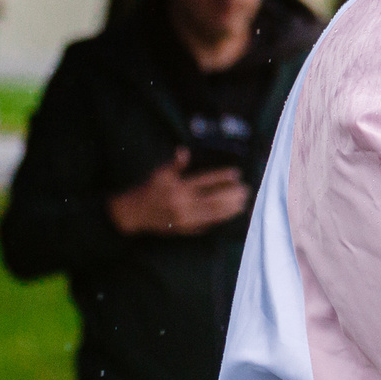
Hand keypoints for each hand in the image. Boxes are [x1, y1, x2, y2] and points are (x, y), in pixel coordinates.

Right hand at [107, 151, 249, 235]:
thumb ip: (175, 164)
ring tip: (244, 202)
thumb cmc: (148, 190)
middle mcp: (183, 205)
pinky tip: (230, 215)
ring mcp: (185, 219)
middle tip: (246, 189)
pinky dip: (220, 219)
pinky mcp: (185, 229)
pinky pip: (206, 225)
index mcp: (178, 188)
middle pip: (213, 200)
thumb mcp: (159, 173)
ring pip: (213, 214)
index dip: (222, 177)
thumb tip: (184, 150)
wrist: (134, 214)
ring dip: (230, 209)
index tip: (237, 173)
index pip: (205, 181)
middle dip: (232, 195)